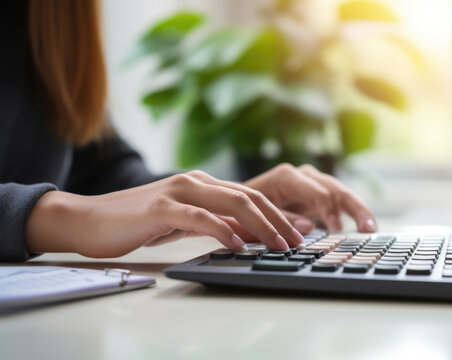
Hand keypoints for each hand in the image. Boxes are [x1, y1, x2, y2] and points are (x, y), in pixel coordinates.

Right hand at [25, 171, 305, 256]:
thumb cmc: (137, 223)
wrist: (89, 219)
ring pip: (233, 203)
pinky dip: (223, 231)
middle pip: (249, 198)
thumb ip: (215, 224)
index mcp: (203, 184)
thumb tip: (250, 235)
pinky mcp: (162, 207)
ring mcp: (179, 191)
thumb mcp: (184, 223)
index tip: (300, 232)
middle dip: (279, 221)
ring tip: (279, 245)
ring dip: (261, 226)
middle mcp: (196, 182)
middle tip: (297, 242)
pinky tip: (238, 245)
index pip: (251, 196)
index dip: (279, 214)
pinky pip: (201, 217)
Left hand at [244, 163, 376, 233]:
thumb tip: (309, 227)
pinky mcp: (318, 195)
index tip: (337, 231)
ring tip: (371, 228)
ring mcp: (313, 184)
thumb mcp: (258, 214)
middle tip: (368, 228)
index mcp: (288, 176)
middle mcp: (304, 176)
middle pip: (336, 189)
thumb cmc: (245, 207)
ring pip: (342, 194)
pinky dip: (352, 214)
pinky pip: (339, 203)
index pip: (318, 192)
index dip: (330, 211)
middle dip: (354, 208)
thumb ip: (283, 219)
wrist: (238, 202)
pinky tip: (364, 227)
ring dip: (359, 210)